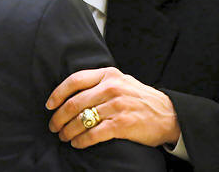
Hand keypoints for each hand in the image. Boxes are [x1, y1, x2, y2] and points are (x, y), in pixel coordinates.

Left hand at [46, 67, 179, 148]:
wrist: (168, 114)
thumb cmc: (141, 98)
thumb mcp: (121, 81)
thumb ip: (100, 82)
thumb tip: (72, 92)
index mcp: (108, 74)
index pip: (75, 80)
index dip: (58, 93)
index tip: (49, 105)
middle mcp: (111, 87)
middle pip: (74, 102)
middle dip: (59, 117)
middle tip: (53, 126)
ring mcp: (117, 105)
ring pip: (81, 119)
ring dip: (68, 131)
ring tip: (63, 137)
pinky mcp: (122, 124)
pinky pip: (93, 134)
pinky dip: (81, 140)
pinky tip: (77, 143)